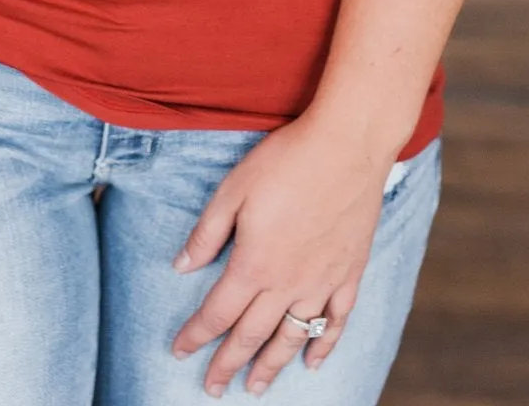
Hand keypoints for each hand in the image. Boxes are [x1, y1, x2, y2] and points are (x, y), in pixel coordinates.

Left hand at [169, 112, 395, 395]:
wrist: (346, 146)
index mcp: (254, 264)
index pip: (217, 312)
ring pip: (292, 338)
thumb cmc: (285, 161)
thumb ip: (207, 234)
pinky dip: (323, 345)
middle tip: (212, 388)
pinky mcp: (349, 274)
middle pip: (251, 335)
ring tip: (255, 387)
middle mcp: (287, 284)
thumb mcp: (233, 189)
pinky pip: (336, 322)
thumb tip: (181, 268)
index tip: (179, 351)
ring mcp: (322, 283)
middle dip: (227, 363)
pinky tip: (313, 362)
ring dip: (271, 366)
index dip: (196, 335)